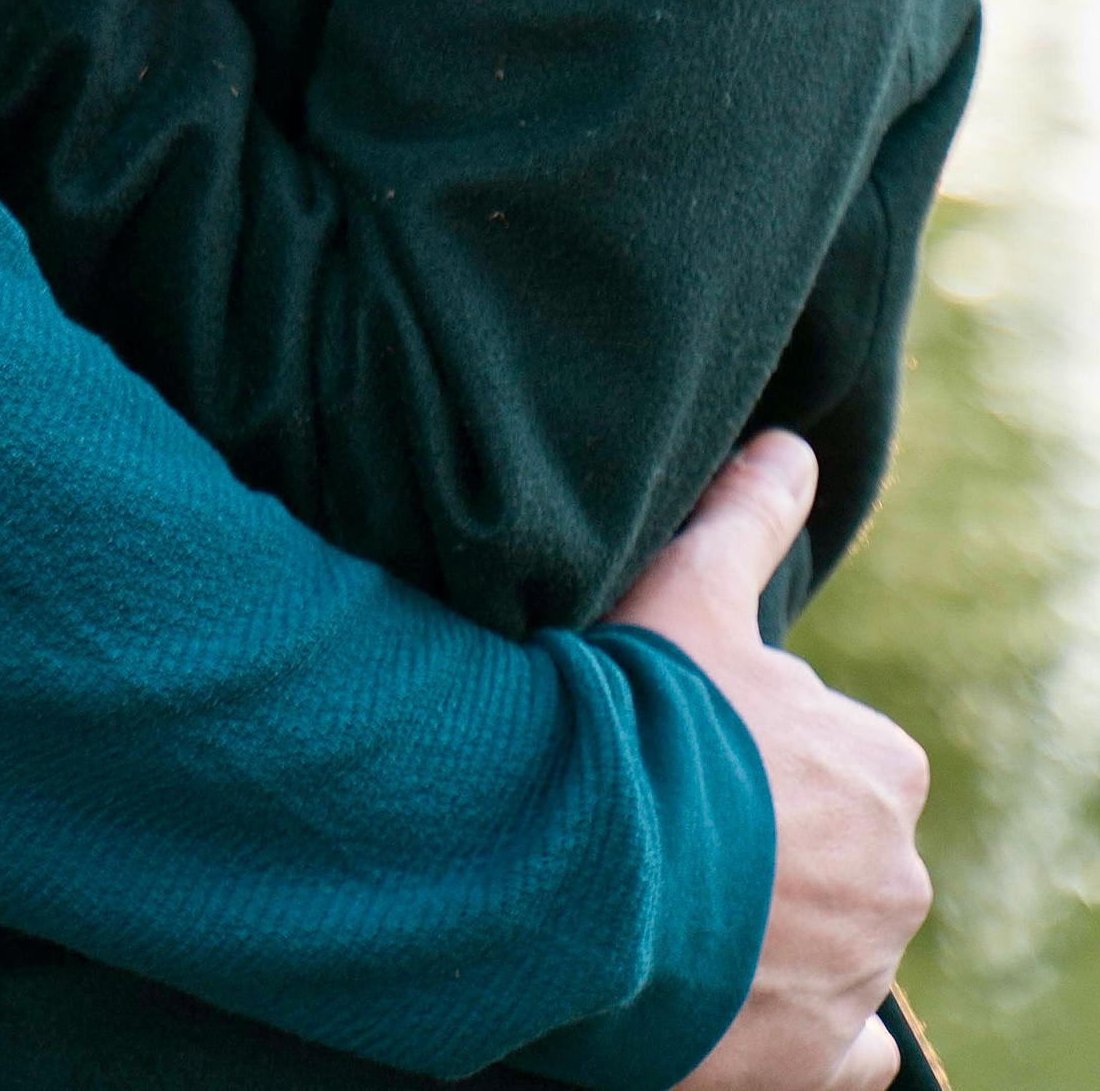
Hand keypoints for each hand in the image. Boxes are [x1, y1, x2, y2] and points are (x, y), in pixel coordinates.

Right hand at [614, 435, 928, 1090]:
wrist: (576, 865)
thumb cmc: (635, 715)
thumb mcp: (687, 589)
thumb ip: (747, 515)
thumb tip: (791, 442)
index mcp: (881, 767)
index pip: (836, 754)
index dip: (754, 745)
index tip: (686, 746)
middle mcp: (894, 876)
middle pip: (833, 851)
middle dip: (769, 841)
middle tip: (670, 824)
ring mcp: (857, 976)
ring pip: (833, 944)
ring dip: (773, 929)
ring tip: (673, 904)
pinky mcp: (815, 1060)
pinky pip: (843, 1053)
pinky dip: (803, 1032)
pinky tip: (735, 998)